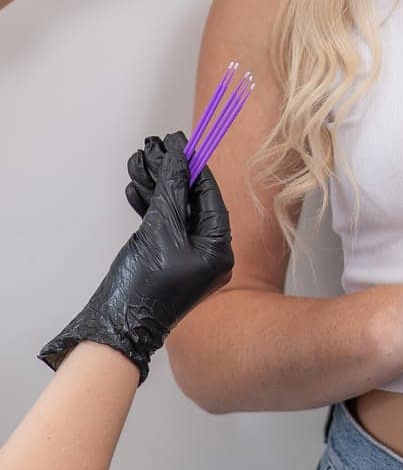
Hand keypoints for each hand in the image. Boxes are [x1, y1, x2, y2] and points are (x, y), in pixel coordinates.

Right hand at [38, 131, 233, 384]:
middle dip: (169, 173)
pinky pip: (161, 226)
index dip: (194, 166)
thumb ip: (171, 189)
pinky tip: (134, 187)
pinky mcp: (167, 262)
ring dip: (154, 185)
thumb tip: (179, 156)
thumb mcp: (160, 229)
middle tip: (153, 146)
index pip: (210, 196)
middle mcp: (209, 254)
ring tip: (136, 161)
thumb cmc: (144, 284)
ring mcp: (188, 259)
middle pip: (190, 201)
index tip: (181, 142)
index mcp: (219, 249)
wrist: (116, 328)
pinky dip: (148, 207)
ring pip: (172, 211)